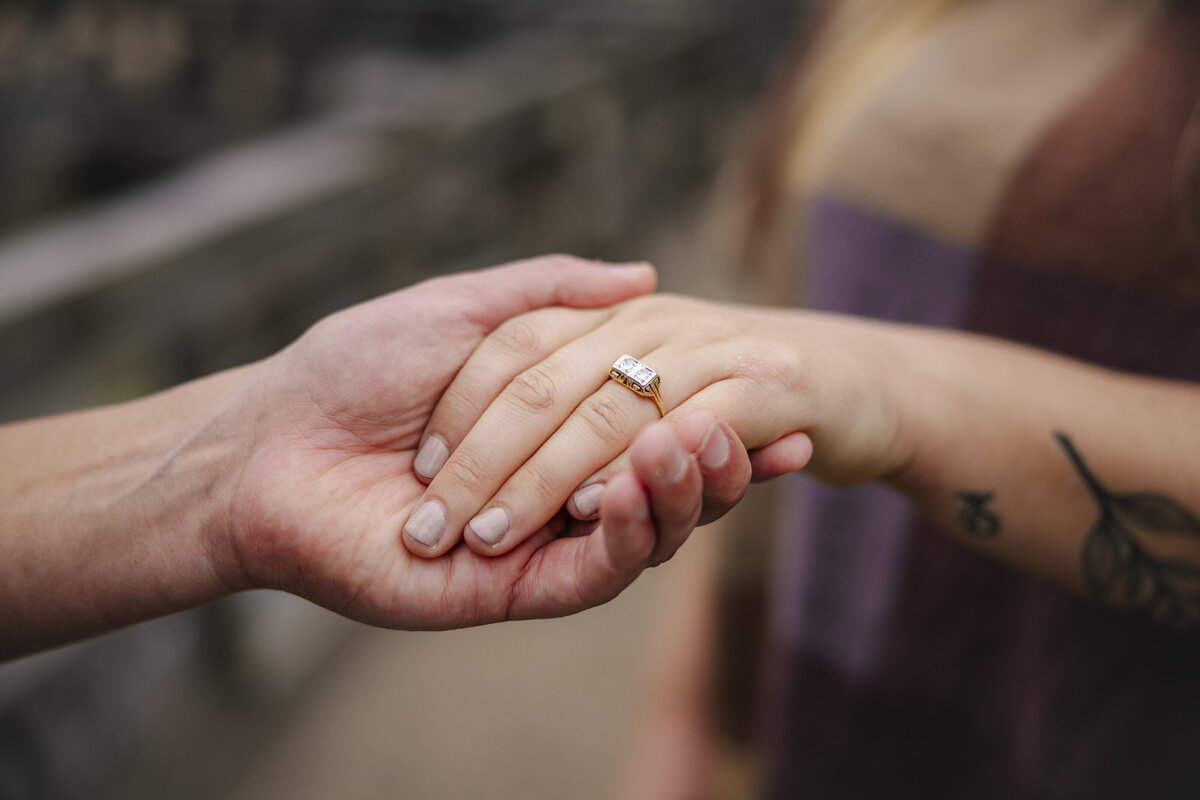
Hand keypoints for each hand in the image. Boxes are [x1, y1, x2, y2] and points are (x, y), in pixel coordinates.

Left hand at [400, 293, 904, 557]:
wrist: (272, 445)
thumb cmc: (355, 370)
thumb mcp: (467, 309)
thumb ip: (552, 293)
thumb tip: (642, 272)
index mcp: (553, 423)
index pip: (655, 416)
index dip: (713, 404)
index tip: (776, 385)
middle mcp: (558, 483)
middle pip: (662, 479)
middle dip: (717, 456)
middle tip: (765, 426)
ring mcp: (543, 538)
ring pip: (644, 530)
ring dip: (686, 492)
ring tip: (707, 445)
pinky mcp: (518, 587)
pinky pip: (596, 571)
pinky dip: (633, 532)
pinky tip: (642, 485)